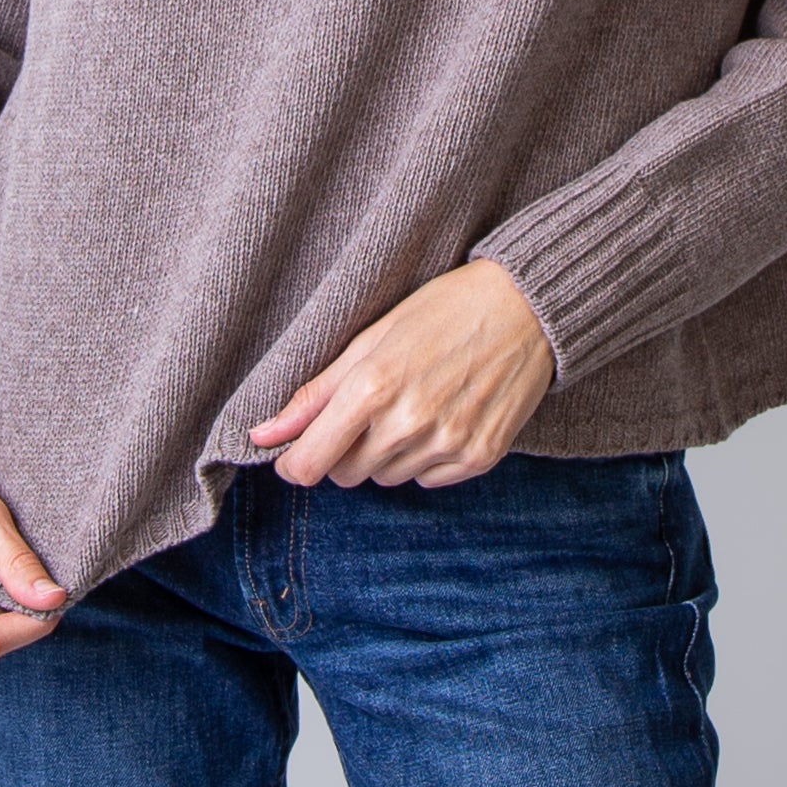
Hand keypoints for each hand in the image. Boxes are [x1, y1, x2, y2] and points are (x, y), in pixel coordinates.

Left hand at [247, 259, 555, 489]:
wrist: (526, 307)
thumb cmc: (442, 310)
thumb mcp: (371, 338)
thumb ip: (314, 393)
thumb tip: (261, 435)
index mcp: (372, 387)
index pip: (310, 464)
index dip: (295, 462)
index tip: (297, 451)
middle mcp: (408, 423)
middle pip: (346, 475)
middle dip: (345, 449)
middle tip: (370, 407)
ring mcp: (447, 444)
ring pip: (387, 478)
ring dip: (387, 452)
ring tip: (414, 402)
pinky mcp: (479, 457)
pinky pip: (428, 480)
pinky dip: (426, 457)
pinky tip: (444, 415)